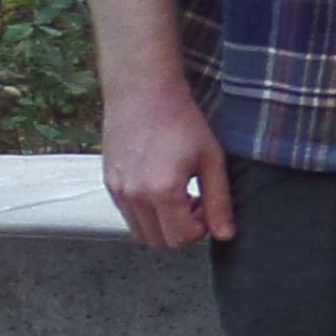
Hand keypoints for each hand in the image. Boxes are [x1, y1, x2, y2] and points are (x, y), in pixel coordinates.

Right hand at [102, 70, 234, 249]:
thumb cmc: (182, 121)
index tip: (206, 206)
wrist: (144, 93)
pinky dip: (146, 213)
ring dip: (162, 224)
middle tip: (194, 204)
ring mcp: (118, 190)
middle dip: (181, 231)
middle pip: (159, 242)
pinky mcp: (109, 183)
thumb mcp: (211, 159)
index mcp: (162, 191)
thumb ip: (218, 201)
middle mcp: (134, 196)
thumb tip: (225, 235)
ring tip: (178, 196)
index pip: (181, 238)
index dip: (200, 229)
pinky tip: (160, 187)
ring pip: (140, 232)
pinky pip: (128, 215)